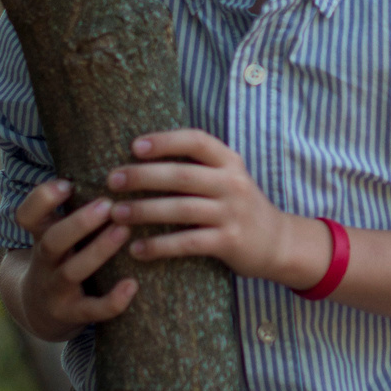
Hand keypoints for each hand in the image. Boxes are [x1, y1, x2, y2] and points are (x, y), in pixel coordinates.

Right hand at [7, 178, 137, 341]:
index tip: (66, 183)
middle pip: (52, 240)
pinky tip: (132, 285)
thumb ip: (77, 203)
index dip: (42, 199)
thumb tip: (117, 162)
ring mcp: (57, 289)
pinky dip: (112, 300)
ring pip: (73, 271)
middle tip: (107, 204)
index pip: (27, 215)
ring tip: (124, 230)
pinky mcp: (73, 314)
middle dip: (78, 222)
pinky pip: (92, 310)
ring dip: (98, 250)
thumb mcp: (58, 230)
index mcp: (41, 236)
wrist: (42, 310)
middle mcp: (45, 261)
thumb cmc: (64, 257)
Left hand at [105, 129, 331, 288]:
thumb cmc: (238, 207)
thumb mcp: (228, 178)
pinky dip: (159, 247)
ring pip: (180, 209)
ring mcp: (232, 213)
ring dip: (144, 211)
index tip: (133, 147)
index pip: (195, 141)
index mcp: (230, 162)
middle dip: (142, 176)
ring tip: (116, 214)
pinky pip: (187, 243)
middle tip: (112, 181)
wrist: (278, 242)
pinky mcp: (230, 242)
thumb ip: (197, 166)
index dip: (164, 141)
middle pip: (181, 175)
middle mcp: (233, 184)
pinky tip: (137, 250)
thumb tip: (141, 158)